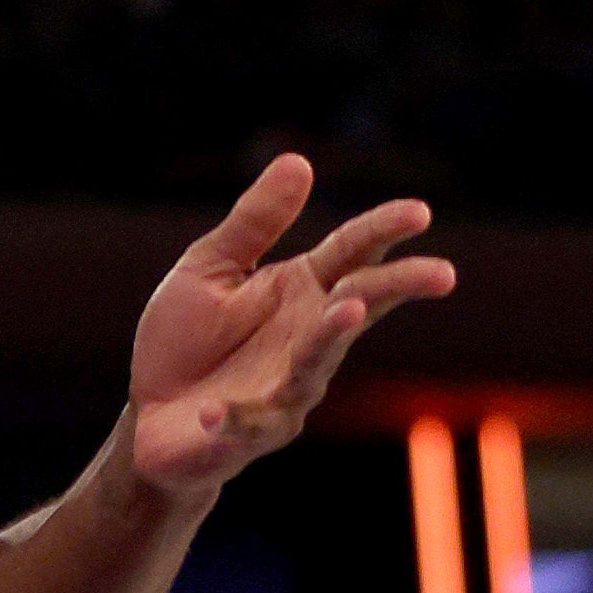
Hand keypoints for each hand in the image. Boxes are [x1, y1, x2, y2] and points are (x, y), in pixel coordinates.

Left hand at [126, 154, 454, 493]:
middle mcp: (306, 341)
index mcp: (300, 294)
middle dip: (394, 288)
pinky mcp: (246, 432)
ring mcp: (284, 390)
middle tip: (442, 272)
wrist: (149, 416)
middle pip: (357, 306)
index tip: (420, 212)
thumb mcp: (211, 267)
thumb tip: (299, 160)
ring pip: (315, 364)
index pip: (352, 256)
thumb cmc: (187, 340)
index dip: (382, 232)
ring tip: (345, 308)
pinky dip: (235, 418)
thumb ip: (255, 222)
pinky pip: (247, 423)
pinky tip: (213, 411)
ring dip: (329, 338)